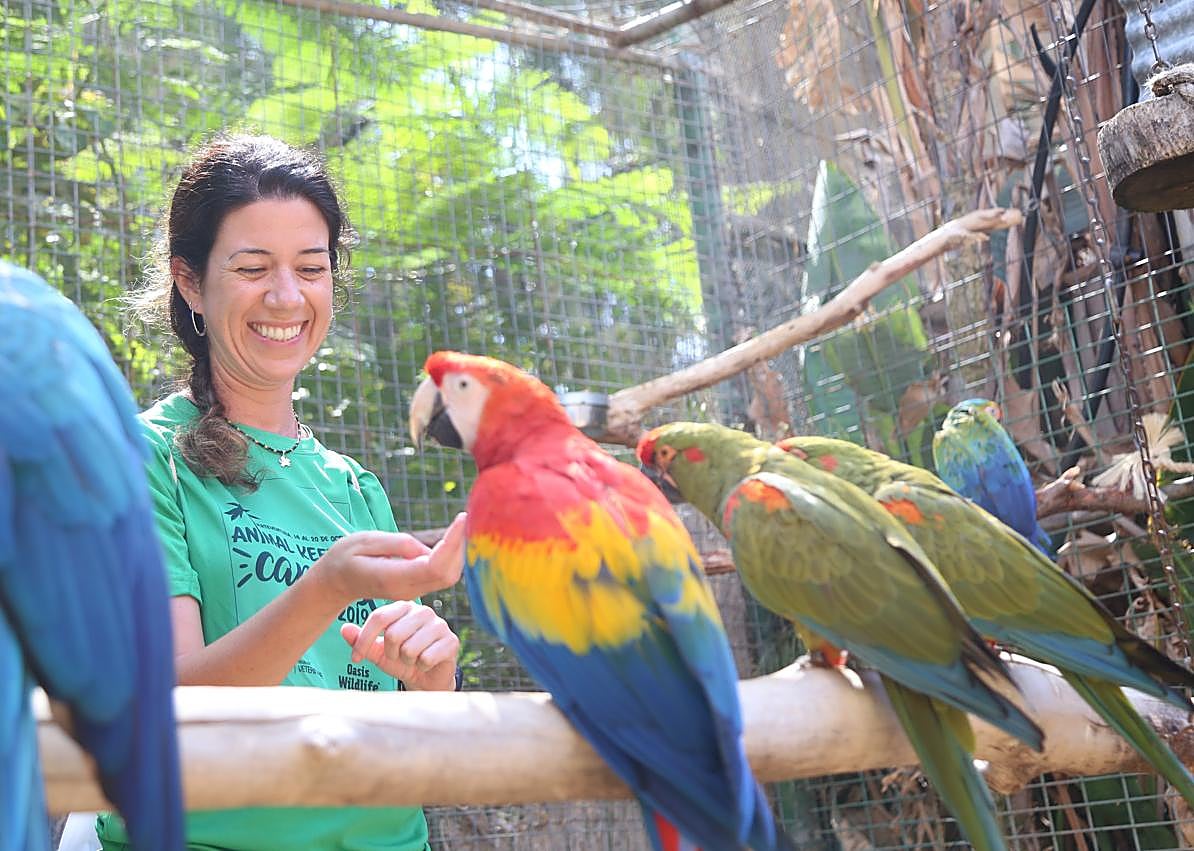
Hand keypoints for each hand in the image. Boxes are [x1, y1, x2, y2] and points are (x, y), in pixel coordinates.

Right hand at [311, 513, 467, 605]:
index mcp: (393, 578)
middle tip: (465, 519)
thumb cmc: (345, 557)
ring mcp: (412, 592)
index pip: (434, 566)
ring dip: (459, 552)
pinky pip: (441, 574)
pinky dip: (451, 556)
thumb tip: (425, 550)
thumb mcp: (364, 541)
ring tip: (462, 525)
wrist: (334, 582)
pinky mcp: (415, 587)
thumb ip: (396, 544)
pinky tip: (453, 538)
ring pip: (448, 576)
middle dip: (460, 547)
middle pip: (448, 574)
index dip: (453, 543)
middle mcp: (407, 590)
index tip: (462, 518)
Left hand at [340, 601, 459, 689]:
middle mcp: (423, 611)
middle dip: (390, 653)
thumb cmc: (401, 661)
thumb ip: (361, 640)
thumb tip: (344, 628)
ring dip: (407, 662)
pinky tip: (426, 664)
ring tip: (413, 659)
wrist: (426, 679)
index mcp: (404, 607)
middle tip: (398, 657)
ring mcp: (440, 625)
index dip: (363, 640)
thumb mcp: (377, 652)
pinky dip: (421, 667)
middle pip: (393, 634)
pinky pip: (426, 658)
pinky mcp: (452, 641)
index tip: (355, 659)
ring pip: (409, 648)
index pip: (379, 617)